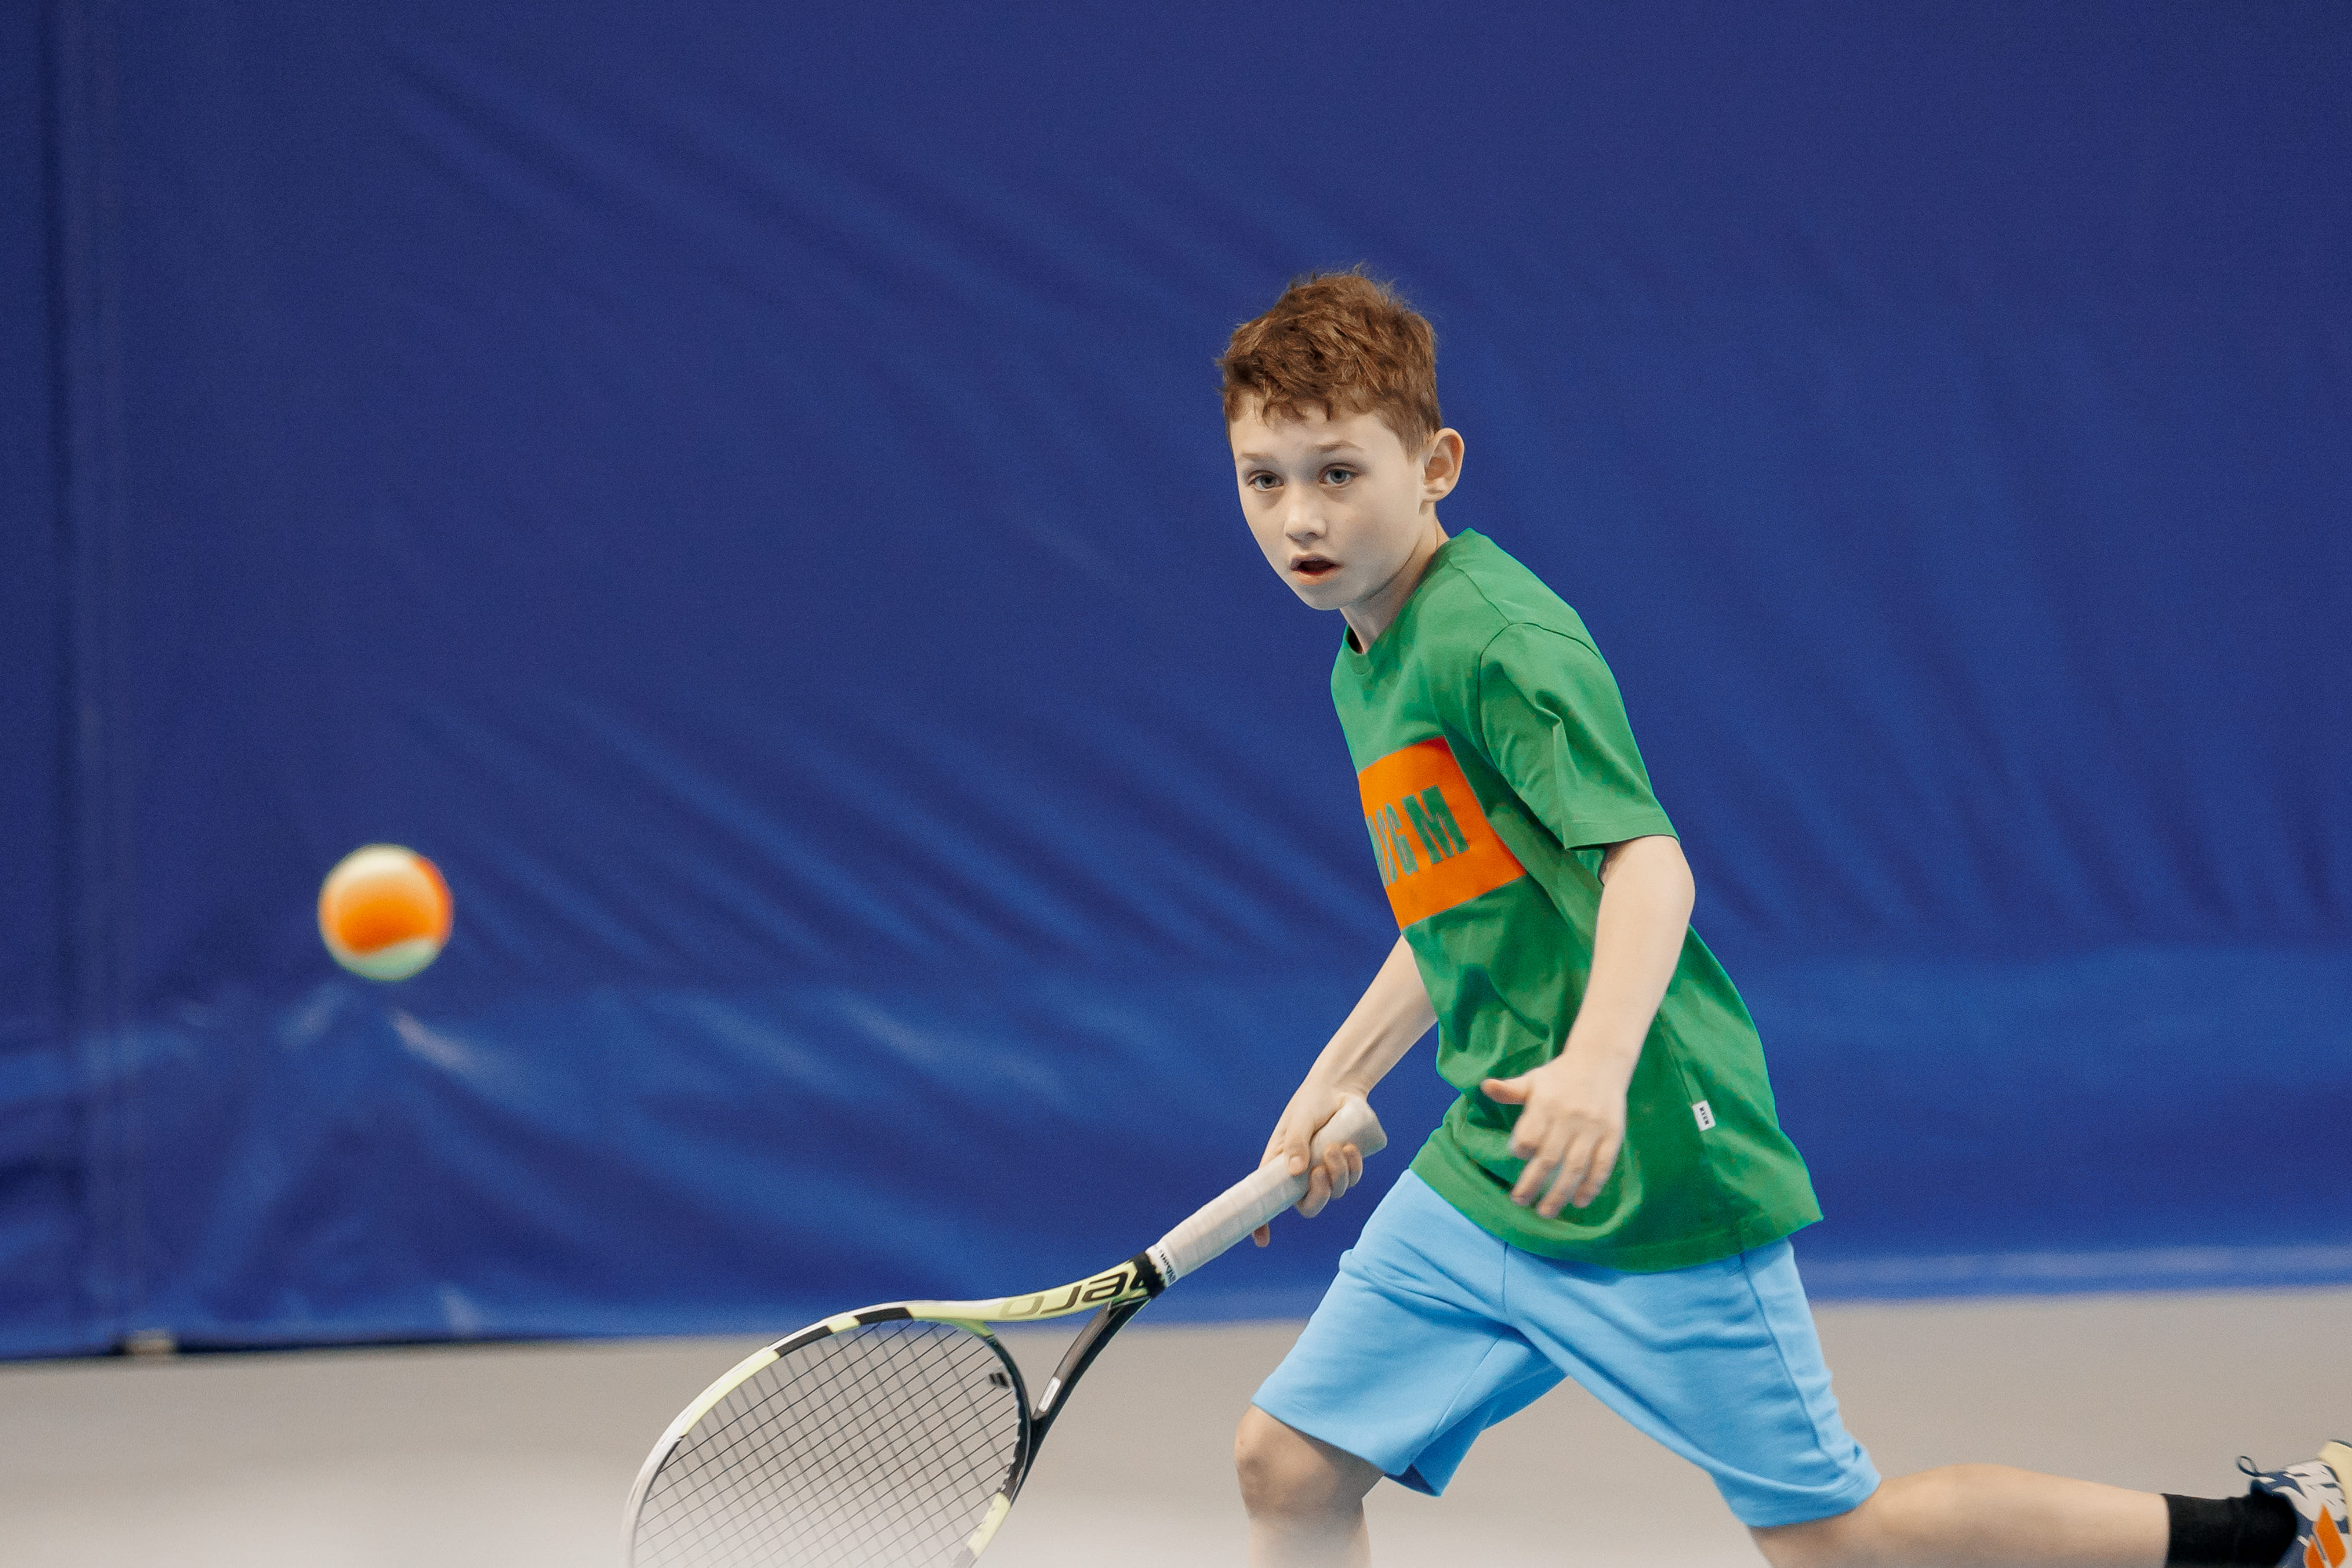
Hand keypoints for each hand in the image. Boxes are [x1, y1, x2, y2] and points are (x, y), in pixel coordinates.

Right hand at [1250, 1083, 1367, 1246]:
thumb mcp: (1299, 1120)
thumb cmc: (1310, 1103)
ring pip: (1335, 1193)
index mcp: (1280, 1166)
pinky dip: (1353, 1166)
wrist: (1339, 1089)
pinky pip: (1353, 1180)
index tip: (1262, 1240)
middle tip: (1321, 1170)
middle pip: (1309, 1206)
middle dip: (1319, 1194)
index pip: (1267, 1200)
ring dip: (1338, 1173)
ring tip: (1336, 1147)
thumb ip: (1296, 1143)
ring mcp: (1325, 1172)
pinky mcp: (1346, 1167)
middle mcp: (1301, 1175)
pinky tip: (1351, 1148)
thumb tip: (1297, 1172)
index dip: (1262, 1222)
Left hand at [1481, 1052, 1629, 1216]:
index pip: (1529, 1135)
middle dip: (1533, 1184)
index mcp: (1546, 1102)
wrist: (1601, 1062)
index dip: (1521, 1149)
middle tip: (1519, 1202)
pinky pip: (1602, 1165)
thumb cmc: (1560, 1076)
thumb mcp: (1533, 1079)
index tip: (1518, 1156)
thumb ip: (1510, 1089)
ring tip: (1545, 1212)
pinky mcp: (1613, 1135)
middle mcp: (1570, 1117)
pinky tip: (1579, 1202)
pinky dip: (1592, 1186)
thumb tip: (1485, 1087)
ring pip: (1575, 1167)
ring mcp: (1593, 1128)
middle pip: (1549, 1157)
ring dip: (1560, 1193)